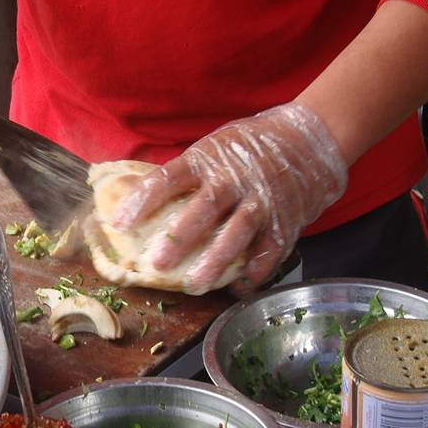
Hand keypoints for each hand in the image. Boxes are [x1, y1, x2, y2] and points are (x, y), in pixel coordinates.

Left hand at [110, 103, 347, 292]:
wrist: (309, 139)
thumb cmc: (249, 147)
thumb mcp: (214, 148)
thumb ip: (187, 175)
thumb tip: (139, 200)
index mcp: (208, 158)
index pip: (169, 177)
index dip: (143, 199)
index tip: (118, 223)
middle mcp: (233, 178)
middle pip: (204, 207)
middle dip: (180, 236)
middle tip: (157, 263)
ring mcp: (260, 199)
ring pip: (237, 232)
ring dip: (215, 261)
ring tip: (196, 285)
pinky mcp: (284, 218)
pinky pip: (269, 249)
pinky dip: (255, 271)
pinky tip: (239, 288)